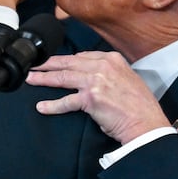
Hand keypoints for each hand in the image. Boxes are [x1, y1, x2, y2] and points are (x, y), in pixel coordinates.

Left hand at [27, 51, 168, 144]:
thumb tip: (94, 76)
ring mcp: (95, 81)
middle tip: (34, 65)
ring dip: (44, 79)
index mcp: (112, 59)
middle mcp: (103, 66)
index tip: (55, 62)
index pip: (82, 56)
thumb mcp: (128, 79)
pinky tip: (42, 107)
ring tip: (31, 79)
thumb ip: (111, 73)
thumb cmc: (140, 106)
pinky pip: (66, 101)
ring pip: (63, 77)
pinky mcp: (90, 99)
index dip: (65, 60)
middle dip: (48, 64)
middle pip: (68, 62)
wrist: (146, 122)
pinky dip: (52, 105)